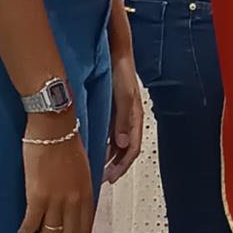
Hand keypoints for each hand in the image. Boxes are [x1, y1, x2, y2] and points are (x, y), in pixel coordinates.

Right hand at [18, 111, 94, 232]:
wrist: (54, 128)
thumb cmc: (66, 142)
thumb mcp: (82, 169)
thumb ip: (80, 189)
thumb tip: (74, 203)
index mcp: (86, 194)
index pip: (83, 229)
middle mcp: (73, 201)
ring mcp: (56, 200)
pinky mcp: (37, 196)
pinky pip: (31, 223)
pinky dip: (26, 231)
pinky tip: (22, 232)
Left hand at [104, 51, 142, 184]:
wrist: (115, 53)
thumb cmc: (121, 71)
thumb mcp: (123, 95)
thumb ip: (123, 119)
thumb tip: (123, 144)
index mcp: (136, 117)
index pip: (132, 149)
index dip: (123, 165)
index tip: (111, 177)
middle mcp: (130, 119)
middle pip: (126, 149)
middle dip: (116, 166)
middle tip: (103, 179)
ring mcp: (122, 115)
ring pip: (118, 143)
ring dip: (110, 157)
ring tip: (99, 168)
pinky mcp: (113, 110)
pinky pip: (111, 133)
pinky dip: (106, 144)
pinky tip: (96, 148)